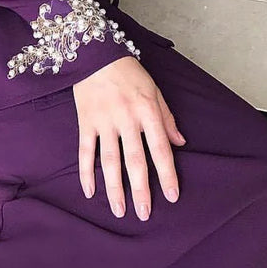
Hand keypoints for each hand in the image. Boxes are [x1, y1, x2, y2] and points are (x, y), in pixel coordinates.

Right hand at [72, 56, 185, 221]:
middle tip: (144, 213)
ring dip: (114, 188)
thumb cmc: (129, 72)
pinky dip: (86, 172)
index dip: (167, 173)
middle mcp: (126, 118)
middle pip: (135, 160)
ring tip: (119, 210)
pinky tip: (90, 192)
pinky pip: (85, 151)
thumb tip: (180, 143)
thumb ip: (166, 117)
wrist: (95, 54)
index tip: (172, 196)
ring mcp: (104, 121)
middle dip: (140, 189)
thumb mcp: (154, 89)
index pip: (160, 147)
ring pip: (110, 160)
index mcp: (147, 110)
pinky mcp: (86, 121)